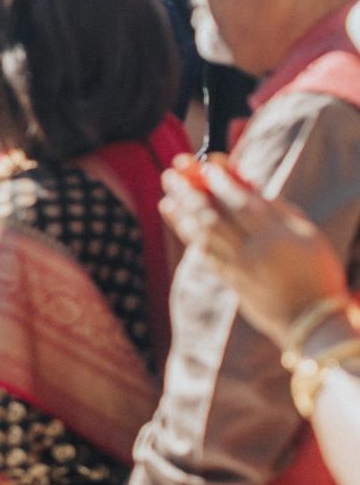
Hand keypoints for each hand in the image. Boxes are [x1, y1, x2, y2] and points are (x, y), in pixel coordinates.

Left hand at [161, 156, 352, 351]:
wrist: (311, 321)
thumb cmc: (317, 271)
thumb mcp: (307, 236)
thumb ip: (277, 210)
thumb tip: (245, 185)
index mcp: (277, 238)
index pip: (242, 204)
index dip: (221, 182)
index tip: (207, 163)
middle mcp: (252, 253)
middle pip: (213, 217)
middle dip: (190, 191)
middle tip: (174, 169)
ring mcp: (237, 268)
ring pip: (202, 236)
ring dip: (181, 211)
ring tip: (167, 191)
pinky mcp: (228, 280)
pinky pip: (203, 253)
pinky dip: (187, 232)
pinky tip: (176, 217)